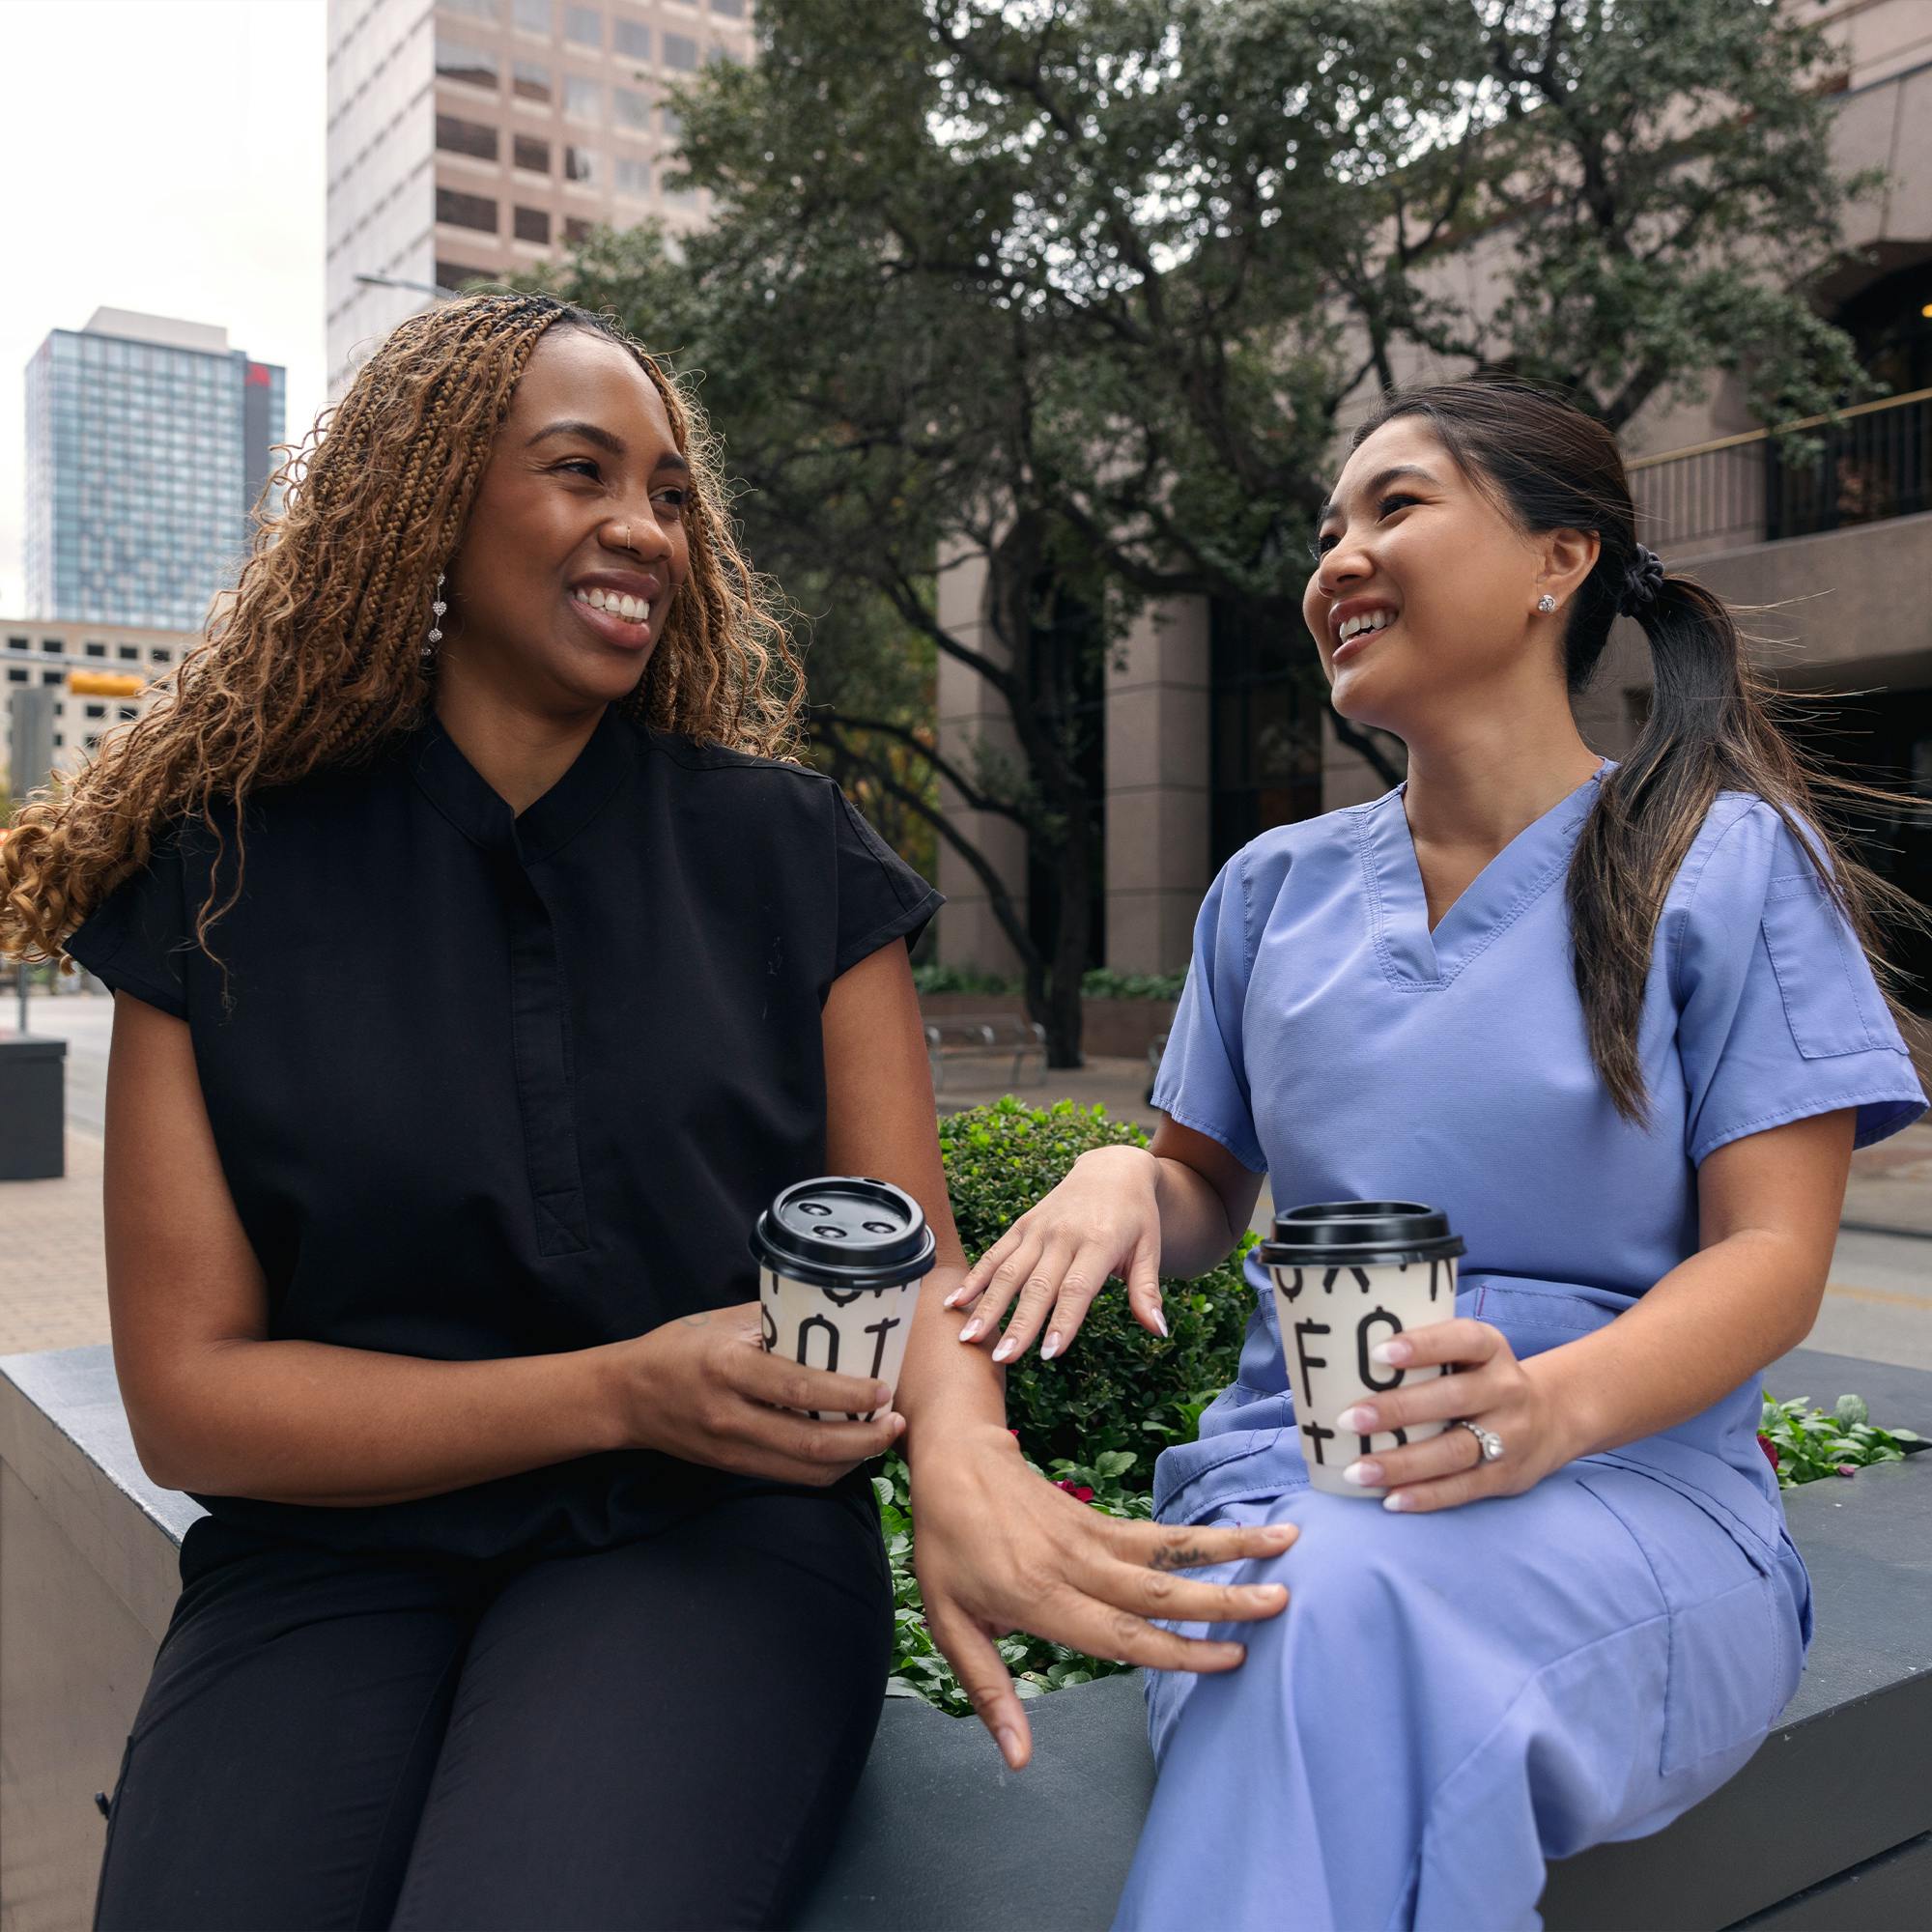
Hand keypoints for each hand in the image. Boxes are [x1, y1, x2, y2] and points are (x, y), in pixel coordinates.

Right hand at [608, 1303, 903, 1484]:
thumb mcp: (725, 1321)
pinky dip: (827, 1468)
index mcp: (729, 1368)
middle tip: (896, 1423)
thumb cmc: (679, 1348)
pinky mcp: (734, 1467)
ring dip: (852, 1459)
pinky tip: (849, 1449)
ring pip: (805, 1470)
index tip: (883, 1389)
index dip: (848, 1394)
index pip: (799, 1388)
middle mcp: (731, 1415)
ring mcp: (732, 1449)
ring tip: (882, 1436)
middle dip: (864, 1440)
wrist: (628, 1396)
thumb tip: (836, 1314)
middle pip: (811, 1444)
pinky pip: (791, 1476)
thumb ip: (778, 1320)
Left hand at [909, 1423, 1297, 1768]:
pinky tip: (1243, 1534)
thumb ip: (989, 1690)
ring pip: (1169, 1547)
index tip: (1232, 1658)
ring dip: (1231, 1546)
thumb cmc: (948, 1550)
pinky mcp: (1099, 1517)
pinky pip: (1157, 1531)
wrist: (954, 1462)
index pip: (1122, 1634)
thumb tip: (1020, 1759)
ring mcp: (1092, 1536)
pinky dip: (1203, 1535)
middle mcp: (1075, 1565)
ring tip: (1287, 1542)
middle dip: (1224, 1597)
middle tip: (1281, 1602)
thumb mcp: (949, 1626)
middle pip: (1159, 1589)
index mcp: (1040, 1599)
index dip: (1179, 1650)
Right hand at [944, 1145, 1163, 1362]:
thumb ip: (1147, 1291)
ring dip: (988, 1305)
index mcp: (1100, 1242)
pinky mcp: (1022, 1226)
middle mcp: (1064, 1235)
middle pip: (1038, 1285)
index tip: (1049, 1353)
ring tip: (970, 1337)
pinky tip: (955, 1303)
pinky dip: (975, 1278)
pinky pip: (995, 1254)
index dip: (1063, 1320)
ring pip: (1009, 1271)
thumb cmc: (1136, 1217)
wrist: (1113, 1169)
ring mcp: (1039, 1229)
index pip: (1078, 1287)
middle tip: (1002, 1358)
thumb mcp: (1150, 1250)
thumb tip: (1159, 1331)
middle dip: (1018, 1324)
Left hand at [1329, 1318, 1579, 1511]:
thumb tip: (1342, 1354)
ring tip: (1358, 1471)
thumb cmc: (1480, 1377)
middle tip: (1349, 1419)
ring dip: (1403, 1463)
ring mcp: (1510, 1434)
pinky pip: (1464, 1487)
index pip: (1462, 1339)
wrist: (1552, 1417)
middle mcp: (1505, 1388)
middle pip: (1453, 1398)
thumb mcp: (1468, 1353)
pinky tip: (1390, 1499)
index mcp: (1490, 1348)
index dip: (1423, 1345)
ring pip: (1455, 1450)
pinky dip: (1426, 1495)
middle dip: (1398, 1410)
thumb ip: (1425, 1351)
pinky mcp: (1507, 1475)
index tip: (1380, 1353)